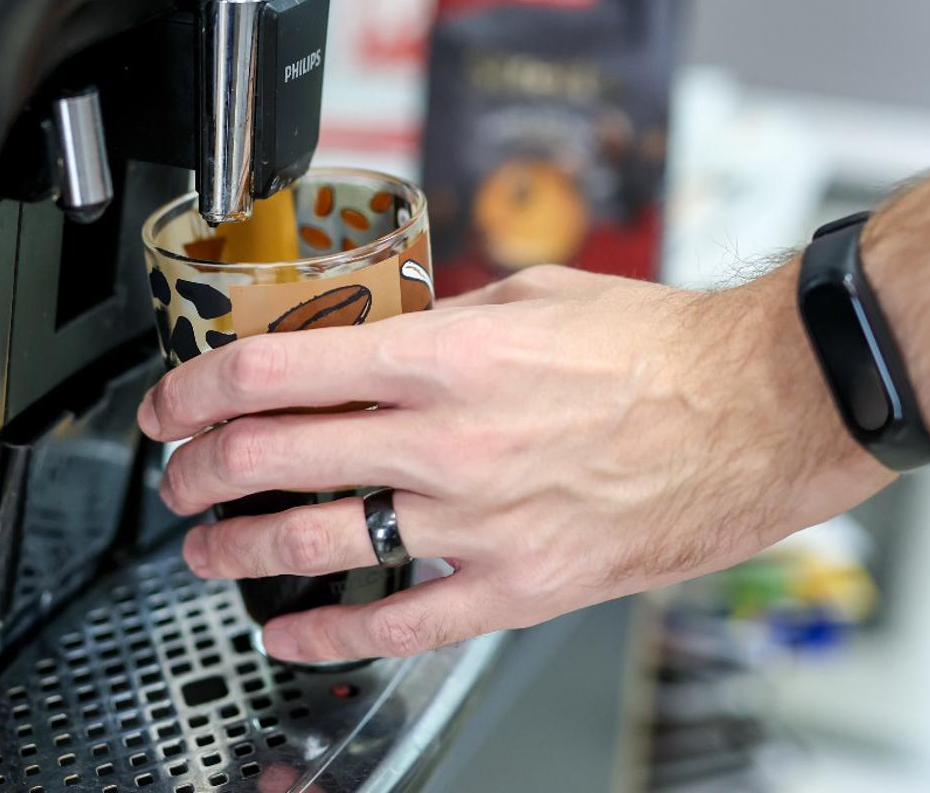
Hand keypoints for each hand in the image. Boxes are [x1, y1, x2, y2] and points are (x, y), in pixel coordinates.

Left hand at [136, 263, 891, 664]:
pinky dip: (329, 634)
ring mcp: (477, 521)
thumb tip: (380, 335)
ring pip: (317, 544)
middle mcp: (445, 440)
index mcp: (442, 355)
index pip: (273, 370)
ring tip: (206, 549)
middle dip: (200, 469)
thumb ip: (441, 320)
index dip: (196, 388)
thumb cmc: (658, 346)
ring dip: (240, 549)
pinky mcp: (518, 585)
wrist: (758, 410)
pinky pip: (400, 625)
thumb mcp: (530, 295)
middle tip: (178, 474)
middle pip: (272, 457)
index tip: (171, 402)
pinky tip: (289, 630)